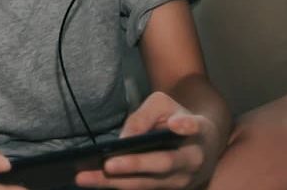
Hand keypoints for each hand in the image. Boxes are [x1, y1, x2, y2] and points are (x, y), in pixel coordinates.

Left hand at [75, 91, 220, 188]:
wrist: (201, 144)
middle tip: (107, 165)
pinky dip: (115, 185)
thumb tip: (124, 138)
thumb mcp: (164, 105)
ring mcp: (179, 181)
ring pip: (145, 184)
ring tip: (85, 178)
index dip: (186, 126)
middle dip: (134, 166)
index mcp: (197, 133)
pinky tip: (92, 181)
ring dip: (114, 183)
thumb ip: (145, 115)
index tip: (175, 124)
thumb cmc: (177, 118)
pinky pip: (138, 189)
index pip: (193, 128)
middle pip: (162, 165)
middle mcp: (191, 162)